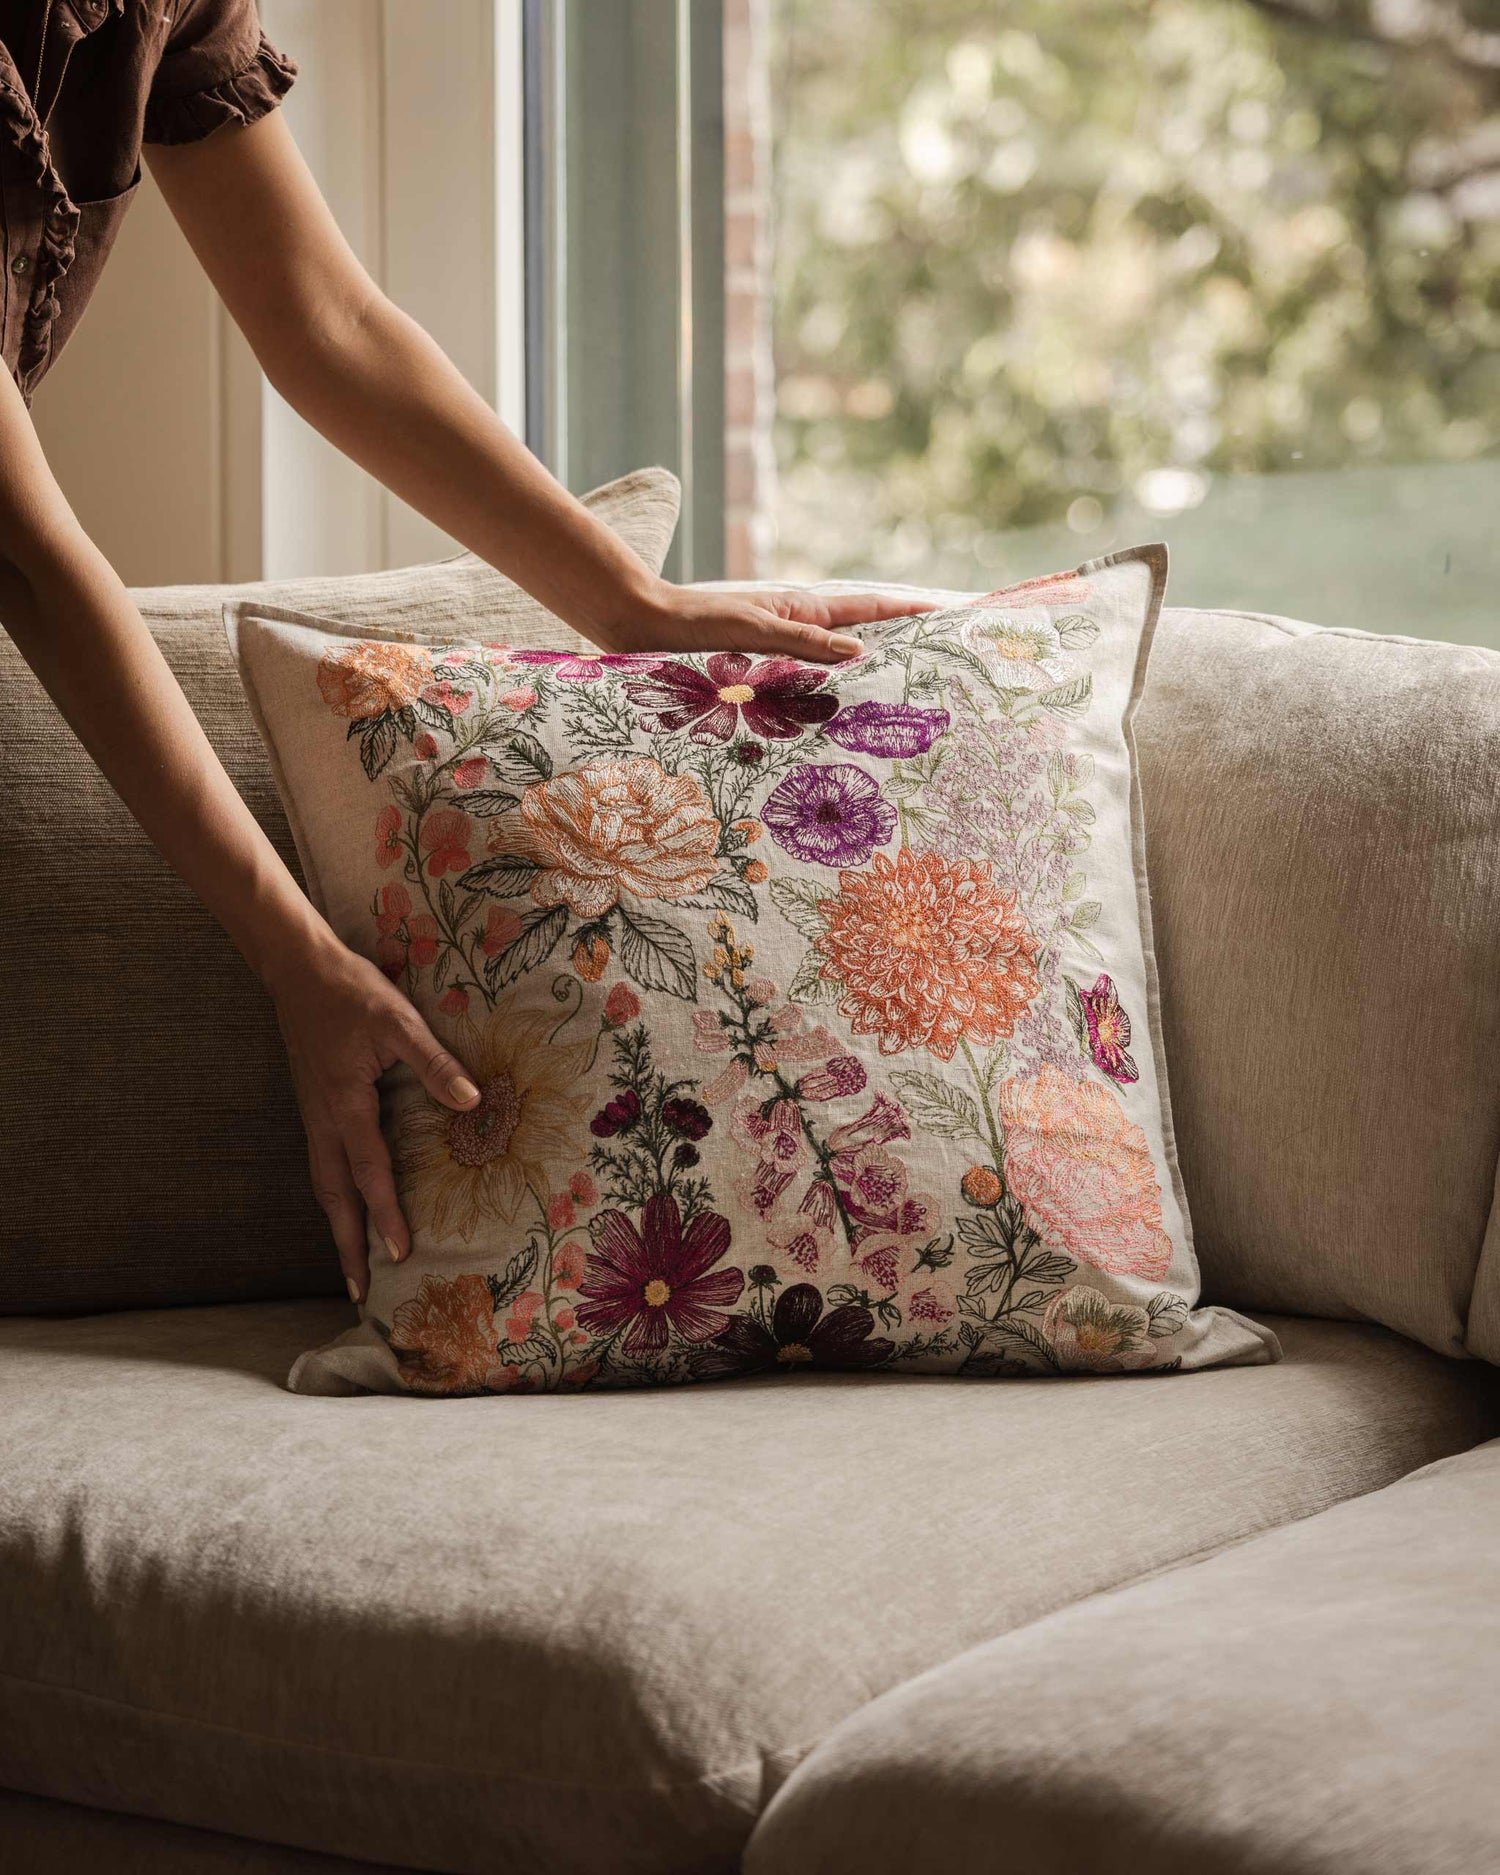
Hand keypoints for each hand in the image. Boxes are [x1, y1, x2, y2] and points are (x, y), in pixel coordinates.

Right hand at [267, 930, 480, 1303]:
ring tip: (350, 1262)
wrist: (298, 969)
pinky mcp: (313, 1106)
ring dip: (337, 1225)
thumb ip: (434, 1062)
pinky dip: (333, 1195)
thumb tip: (471, 1102)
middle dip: (347, 1245)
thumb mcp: (398, 1021)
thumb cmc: (351, 992)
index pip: (369, 1173)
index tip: (399, 1254)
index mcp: (346, 1106)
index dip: (385, 1215)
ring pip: (323, 1183)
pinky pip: (322, 1163)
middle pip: (334, 1196)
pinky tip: (344, 1204)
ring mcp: (313, 1115)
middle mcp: (323, 1120)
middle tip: (359, 1291)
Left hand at [598, 582, 935, 661]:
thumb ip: (804, 643)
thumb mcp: (753, 632)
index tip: (951, 612)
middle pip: (862, 631)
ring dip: (871, 664)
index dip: (912, 609)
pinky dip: (834, 684)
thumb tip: (860, 654)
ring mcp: (781, 643)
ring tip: (906, 684)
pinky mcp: (761, 662)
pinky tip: (840, 704)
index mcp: (802, 611)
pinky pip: (812, 673)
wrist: (640, 623)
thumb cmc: (692, 627)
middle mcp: (797, 625)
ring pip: (838, 655)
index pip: (871, 608)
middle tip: (944, 656)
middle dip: (903, 638)